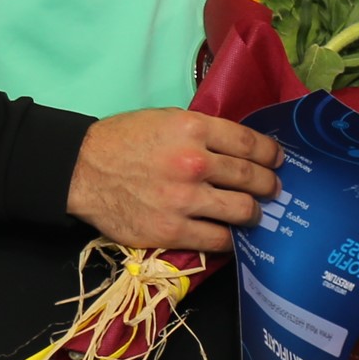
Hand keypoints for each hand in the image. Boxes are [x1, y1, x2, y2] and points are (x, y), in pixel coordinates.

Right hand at [66, 110, 282, 253]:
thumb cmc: (123, 140)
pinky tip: (232, 236)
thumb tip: (237, 148)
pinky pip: (218, 239)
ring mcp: (185, 199)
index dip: (270, 154)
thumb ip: (202, 133)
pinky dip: (231, 239)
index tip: (277, 161)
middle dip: (270, 186)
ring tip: (254, 214)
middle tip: (273, 190)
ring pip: (242, 210)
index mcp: (194, 129)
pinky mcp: (172, 230)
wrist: (82, 170)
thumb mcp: (166, 120)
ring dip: (255, 214)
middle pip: (251, 178)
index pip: (249, 143)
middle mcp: (194, 162)